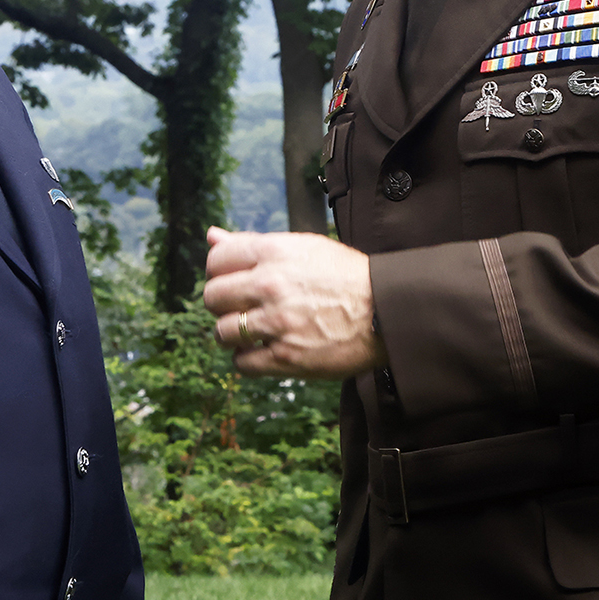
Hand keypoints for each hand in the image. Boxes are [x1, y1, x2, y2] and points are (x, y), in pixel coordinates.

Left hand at [202, 227, 382, 379]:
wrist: (386, 310)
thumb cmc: (346, 276)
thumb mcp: (303, 247)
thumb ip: (253, 244)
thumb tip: (212, 236)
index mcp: (273, 253)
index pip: (216, 261)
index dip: (219, 273)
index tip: (231, 282)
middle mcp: (271, 286)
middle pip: (213, 297)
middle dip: (223, 305)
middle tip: (242, 308)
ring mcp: (277, 323)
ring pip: (223, 332)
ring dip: (233, 334)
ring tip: (253, 332)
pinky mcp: (286, 357)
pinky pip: (242, 363)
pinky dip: (248, 359)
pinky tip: (264, 350)